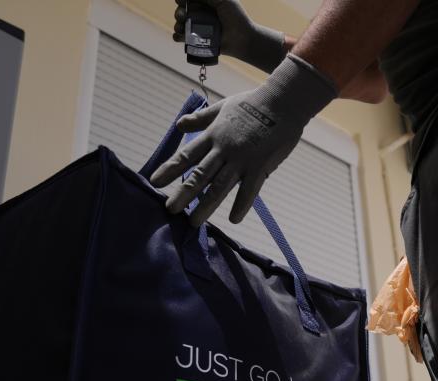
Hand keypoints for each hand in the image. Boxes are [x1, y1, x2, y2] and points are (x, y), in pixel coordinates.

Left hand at [150, 55, 337, 224]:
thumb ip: (201, 119)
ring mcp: (241, 159)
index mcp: (213, 135)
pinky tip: (234, 219)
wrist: (282, 102)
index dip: (170, 168)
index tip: (154, 181)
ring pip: (220, 186)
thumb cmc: (253, 102)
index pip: (187, 155)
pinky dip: (241, 205)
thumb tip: (179, 124)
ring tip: (194, 222)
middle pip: (199, 174)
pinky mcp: (260, 166)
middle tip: (170, 210)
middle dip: (183, 193)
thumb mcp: (222, 106)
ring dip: (205, 205)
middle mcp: (223, 150)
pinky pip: (249, 190)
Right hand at [173, 0, 286, 72]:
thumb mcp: (223, 0)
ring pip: (181, 25)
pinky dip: (178, 37)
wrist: (243, 39)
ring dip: (177, 25)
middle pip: (183, 11)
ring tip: (181, 27)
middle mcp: (201, 16)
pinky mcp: (199, 42)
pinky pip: (184, 39)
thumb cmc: (236, 18)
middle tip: (182, 16)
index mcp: (207, 5)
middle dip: (179, 12)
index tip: (180, 1)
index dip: (182, 0)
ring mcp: (199, 29)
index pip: (190, 1)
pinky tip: (179, 37)